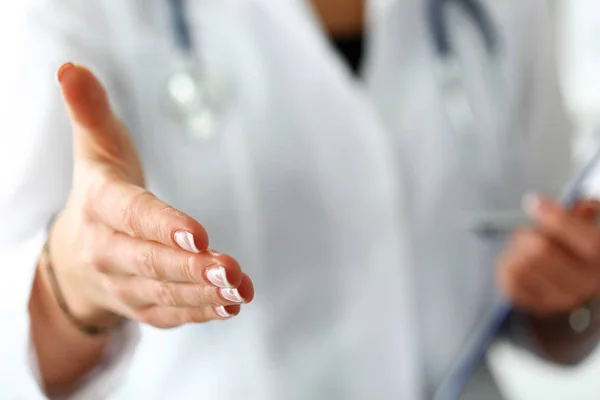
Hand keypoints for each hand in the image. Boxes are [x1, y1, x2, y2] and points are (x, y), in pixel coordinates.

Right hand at [48, 63, 253, 328]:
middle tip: (230, 268)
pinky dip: (199, 312)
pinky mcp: (141, 306)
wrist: (75, 255)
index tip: (198, 232)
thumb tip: (69, 67)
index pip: (131, 215)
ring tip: (239, 290)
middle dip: (191, 267)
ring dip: (203, 293)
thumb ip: (90, 111)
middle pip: (150, 262)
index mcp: (100, 205)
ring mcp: (123, 284)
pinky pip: (169, 314)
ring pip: (163, 293)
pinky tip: (230, 306)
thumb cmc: (99, 190)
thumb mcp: (95, 148)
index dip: (161, 224)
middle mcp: (106, 251)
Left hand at [497, 194, 599, 315]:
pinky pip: (510, 281)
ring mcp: (562, 298)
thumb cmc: (578, 250)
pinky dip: (507, 266)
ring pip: (522, 265)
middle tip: (527, 231)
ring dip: (516, 250)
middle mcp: (587, 284)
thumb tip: (585, 205)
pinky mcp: (537, 304)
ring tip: (523, 247)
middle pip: (543, 251)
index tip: (534, 201)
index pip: (589, 244)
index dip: (559, 219)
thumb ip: (582, 215)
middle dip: (528, 234)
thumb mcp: (585, 229)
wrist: (573, 286)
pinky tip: (517, 261)